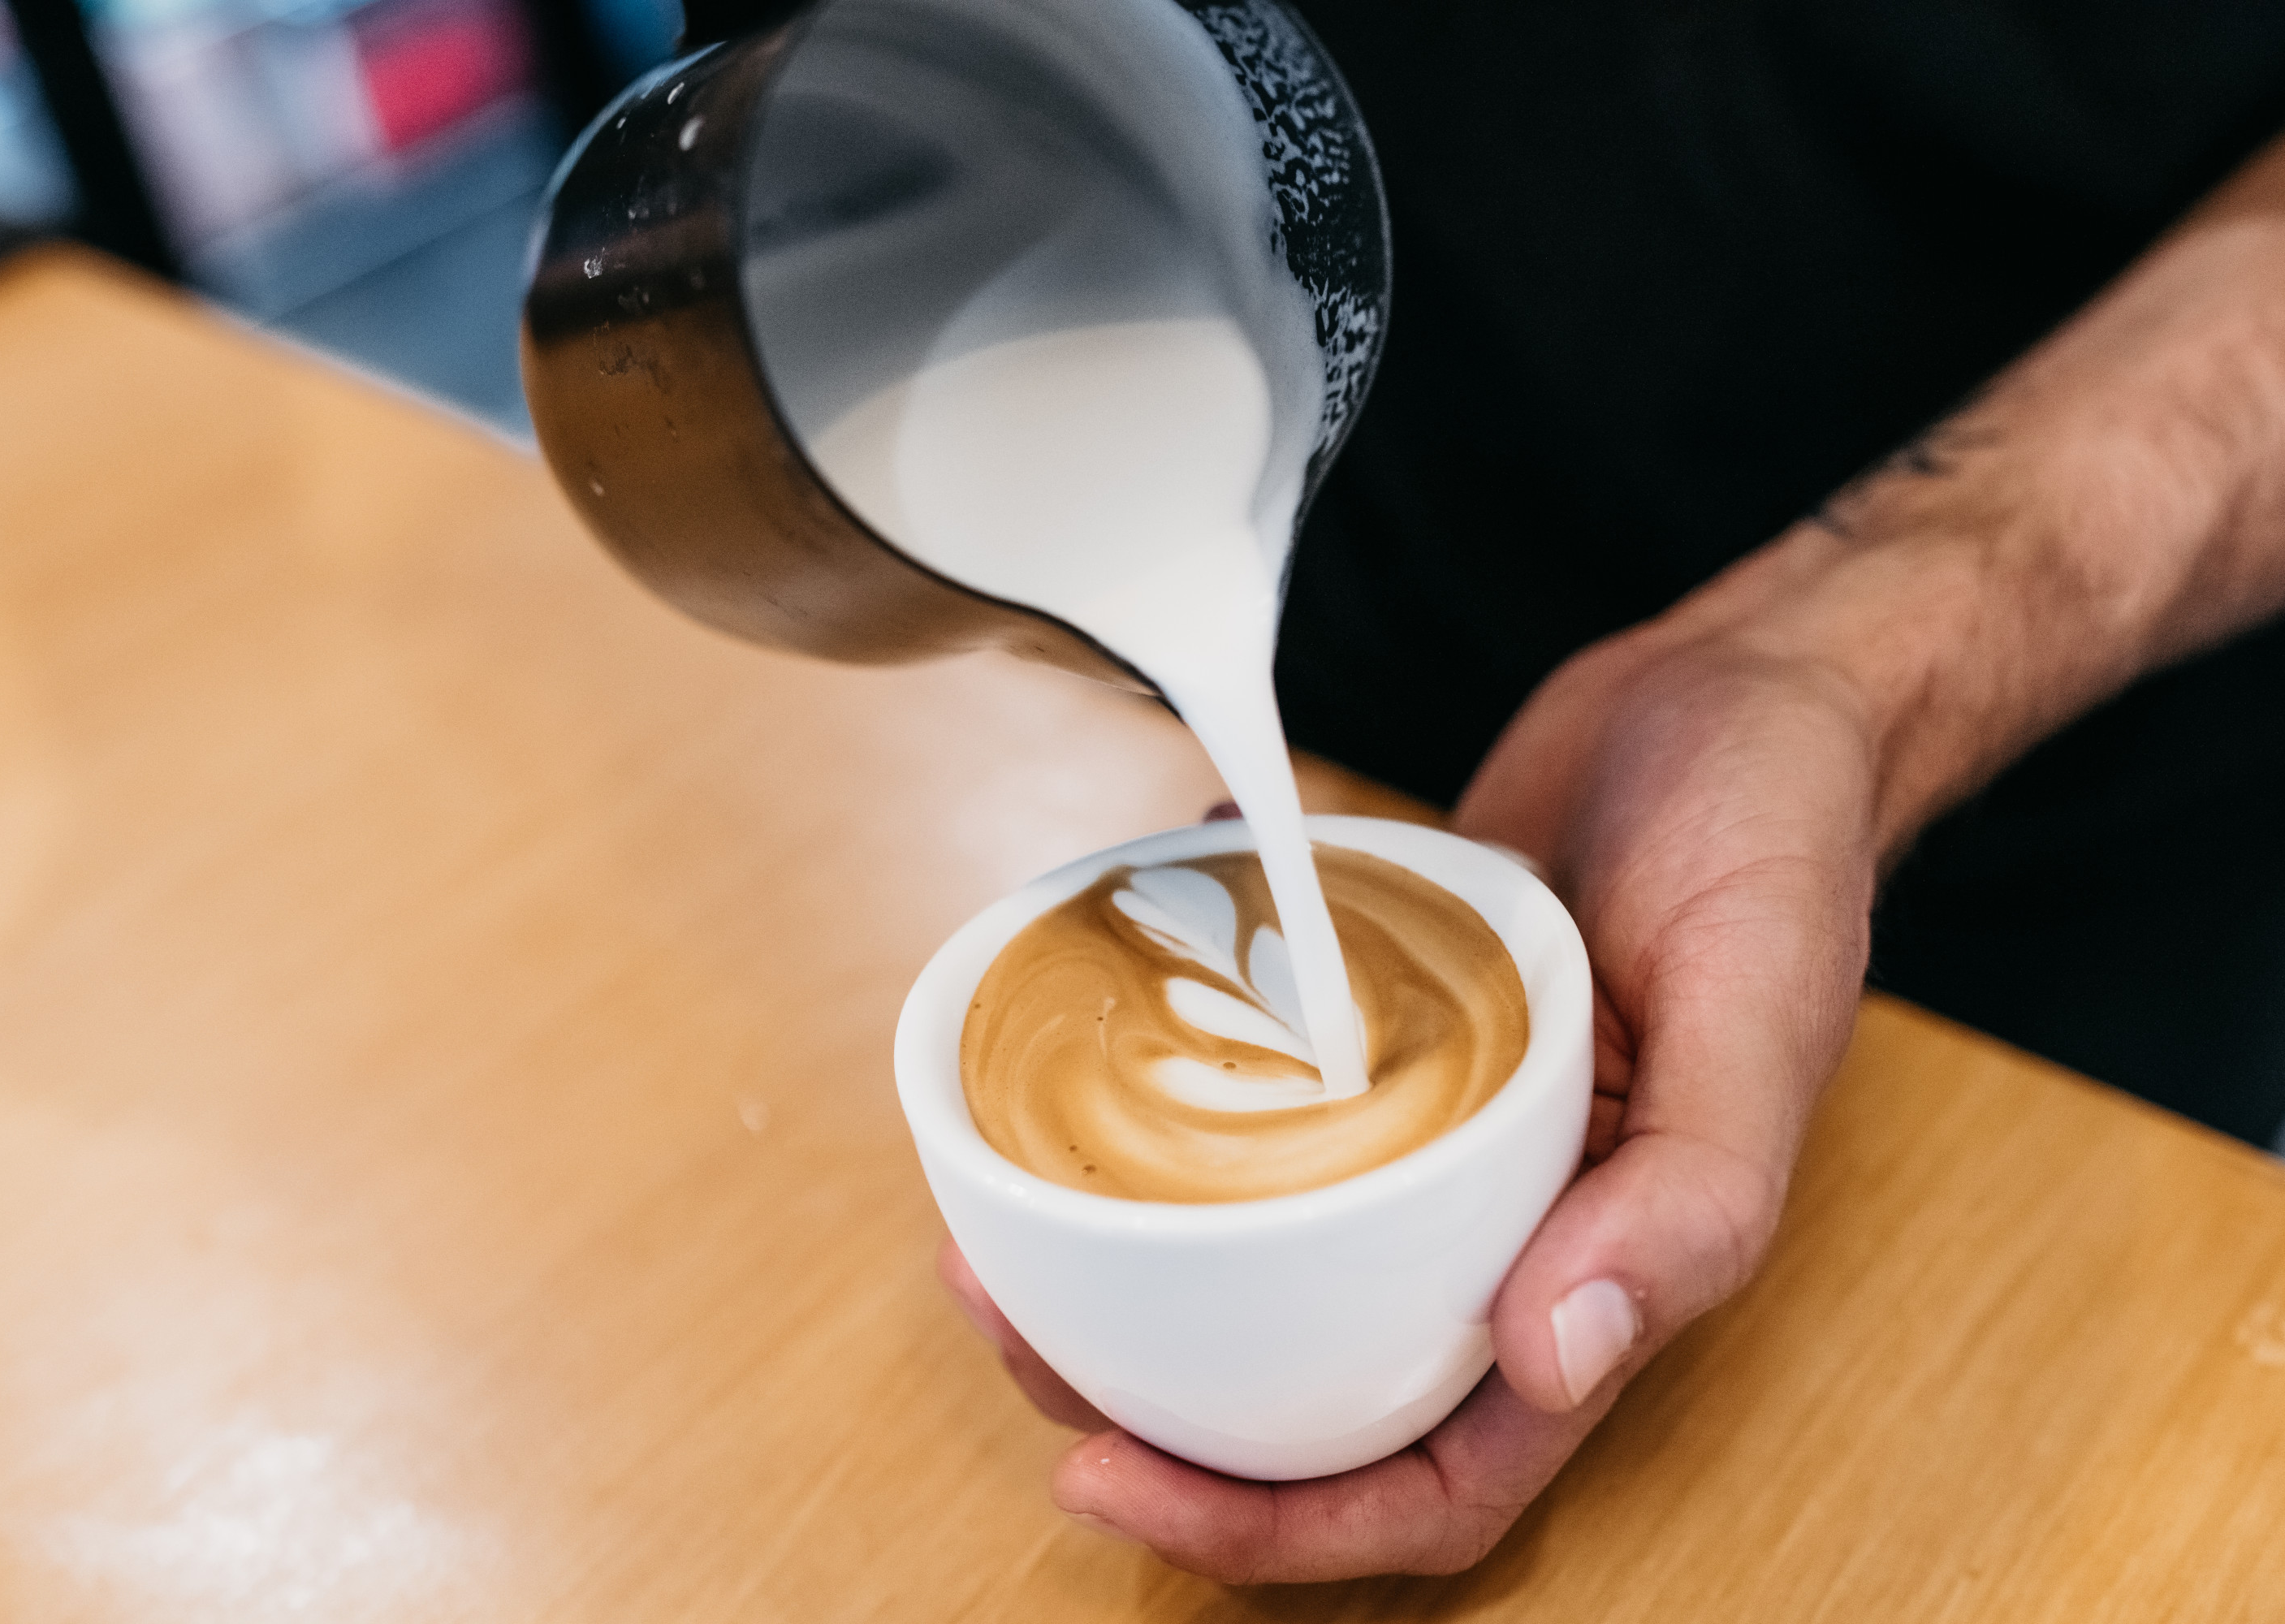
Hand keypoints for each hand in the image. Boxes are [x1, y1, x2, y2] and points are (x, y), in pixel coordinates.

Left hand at [940, 543, 1880, 1579]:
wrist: (1729, 692)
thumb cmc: (1779, 843)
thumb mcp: (1760, 1010)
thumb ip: (1689, 1197)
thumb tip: (1554, 1361)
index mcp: (1593, 1270)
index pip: (1434, 1478)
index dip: (1275, 1525)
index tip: (1110, 1475)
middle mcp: (1495, 1225)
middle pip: (1313, 1391)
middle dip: (1153, 1408)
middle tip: (1005, 1324)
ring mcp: (1427, 1132)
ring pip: (1263, 1261)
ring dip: (1128, 1271)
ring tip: (997, 1228)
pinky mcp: (1374, 1031)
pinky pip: (1254, 1101)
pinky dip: (1160, 1100)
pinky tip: (1080, 1049)